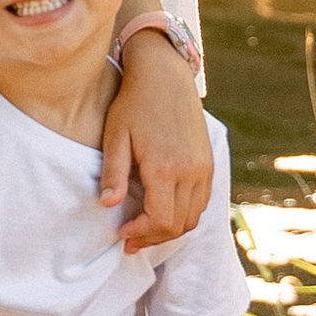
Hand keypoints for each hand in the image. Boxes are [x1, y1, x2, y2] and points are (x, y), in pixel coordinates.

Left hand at [99, 29, 212, 252]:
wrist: (165, 75)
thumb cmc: (134, 103)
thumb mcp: (115, 135)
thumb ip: (113, 172)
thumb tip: (107, 204)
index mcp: (165, 167)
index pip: (160, 220)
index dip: (141, 233)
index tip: (122, 233)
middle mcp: (190, 171)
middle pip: (178, 224)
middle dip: (153, 237)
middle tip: (130, 240)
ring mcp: (203, 168)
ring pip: (193, 217)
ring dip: (170, 229)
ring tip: (145, 229)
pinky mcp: (208, 163)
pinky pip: (201, 202)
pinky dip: (184, 215)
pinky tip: (163, 211)